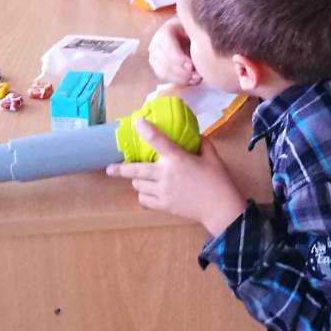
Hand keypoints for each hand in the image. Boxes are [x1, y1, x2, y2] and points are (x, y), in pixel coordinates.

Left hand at [107, 121, 244, 235]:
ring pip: (138, 185)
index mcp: (177, 159)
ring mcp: (162, 192)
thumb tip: (192, 135)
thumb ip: (201, 143)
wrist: (220, 207)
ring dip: (137, 180)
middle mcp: (165, 174)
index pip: (157, 140)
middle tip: (110, 168)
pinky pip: (144, 200)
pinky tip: (147, 192)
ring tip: (140, 178)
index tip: (136, 122)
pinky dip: (143, 195)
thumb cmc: (217, 179)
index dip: (144, 130)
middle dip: (120, 169)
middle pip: (136, 170)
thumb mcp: (212, 156)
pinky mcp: (163, 205)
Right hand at [148, 16, 199, 85]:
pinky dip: (178, 81)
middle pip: (165, 62)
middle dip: (181, 72)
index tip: (191, 66)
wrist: (187, 33)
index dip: (178, 59)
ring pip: (163, 72)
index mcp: (165, 32)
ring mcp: (154, 57)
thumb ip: (195, 38)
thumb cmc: (193, 30)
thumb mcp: (195, 29)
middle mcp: (155, 44)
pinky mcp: (157, 67)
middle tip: (197, 76)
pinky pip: (165, 78)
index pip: (168, 47)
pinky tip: (190, 80)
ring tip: (195, 78)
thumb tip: (194, 55)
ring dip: (180, 78)